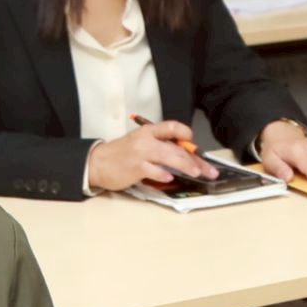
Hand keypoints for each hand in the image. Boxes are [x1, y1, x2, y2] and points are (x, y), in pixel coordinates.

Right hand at [86, 121, 216, 192]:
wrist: (98, 162)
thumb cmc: (123, 154)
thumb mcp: (141, 143)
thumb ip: (160, 146)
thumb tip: (184, 156)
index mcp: (149, 131)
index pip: (172, 127)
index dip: (185, 133)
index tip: (194, 144)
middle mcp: (147, 140)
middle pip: (177, 148)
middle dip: (195, 160)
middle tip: (208, 171)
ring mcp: (142, 153)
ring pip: (170, 157)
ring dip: (186, 166)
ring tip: (197, 173)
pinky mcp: (136, 168)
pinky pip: (154, 171)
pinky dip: (163, 175)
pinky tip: (171, 179)